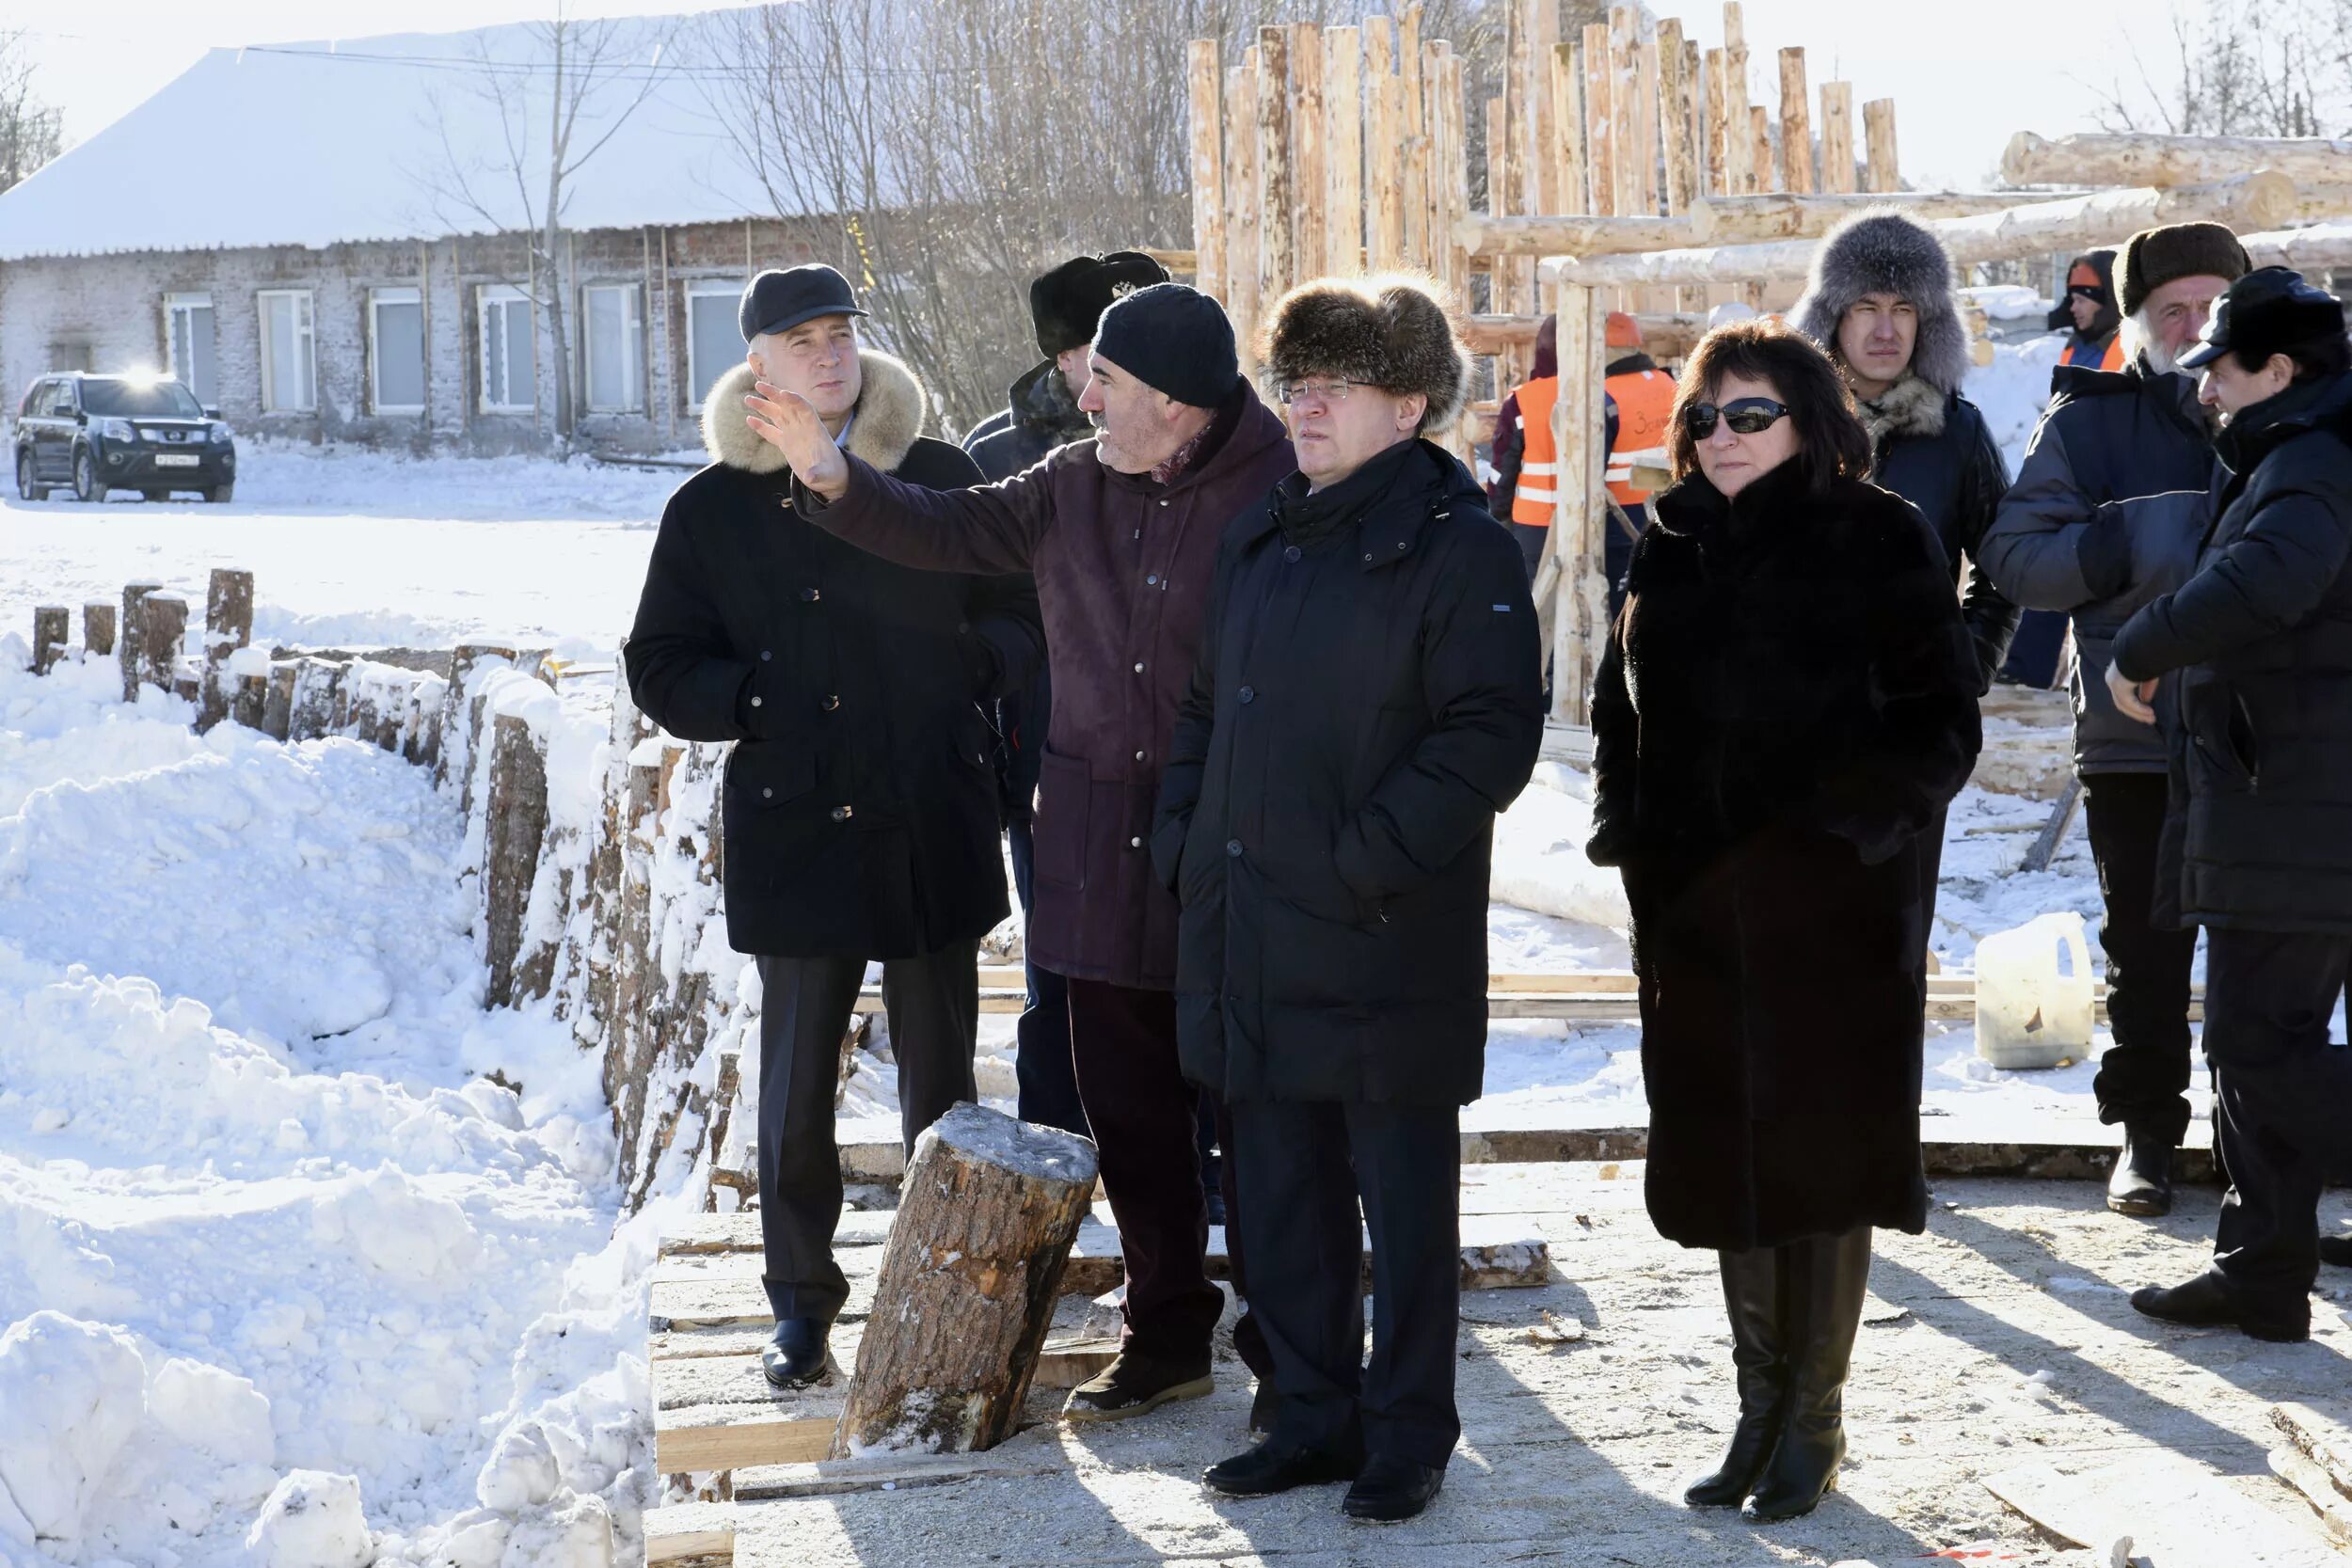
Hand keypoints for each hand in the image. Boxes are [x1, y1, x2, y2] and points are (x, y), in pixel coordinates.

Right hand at [743, 379, 848, 499]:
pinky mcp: (786, 443)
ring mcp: (793, 433)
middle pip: (788, 405)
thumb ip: (818, 474)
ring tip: (747, 399)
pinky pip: (771, 432)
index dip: (795, 400)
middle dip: (774, 394)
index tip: (783, 393)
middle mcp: (803, 427)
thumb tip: (810, 478)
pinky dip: (761, 426)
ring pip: (777, 415)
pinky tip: (749, 419)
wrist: (829, 477)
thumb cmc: (832, 473)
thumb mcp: (826, 475)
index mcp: (815, 429)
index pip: (805, 408)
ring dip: (763, 406)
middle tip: (758, 385)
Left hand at [2105, 661, 2158, 723]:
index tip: (2148, 711)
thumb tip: (2145, 700)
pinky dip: (2139, 709)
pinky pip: (2128, 702)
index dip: (2135, 704)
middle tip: (2150, 719)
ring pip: (2124, 704)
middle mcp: (2113, 679)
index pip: (2124, 694)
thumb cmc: (2146, 658)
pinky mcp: (2118, 686)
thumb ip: (2146, 687)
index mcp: (2118, 675)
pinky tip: (2149, 712)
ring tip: (2151, 718)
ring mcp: (2114, 683)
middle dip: (2136, 712)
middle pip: (2122, 702)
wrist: (2142, 648)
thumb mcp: (2148, 675)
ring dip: (2138, 713)